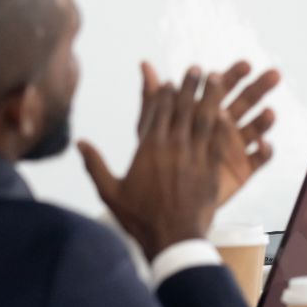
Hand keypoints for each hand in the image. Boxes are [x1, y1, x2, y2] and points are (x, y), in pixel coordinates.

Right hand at [80, 67, 226, 257]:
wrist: (173, 237)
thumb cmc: (139, 218)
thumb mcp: (110, 192)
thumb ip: (95, 164)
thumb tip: (79, 142)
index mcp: (148, 148)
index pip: (157, 111)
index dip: (163, 93)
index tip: (168, 80)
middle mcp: (173, 145)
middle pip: (181, 108)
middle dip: (188, 86)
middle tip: (195, 68)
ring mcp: (194, 154)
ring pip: (203, 116)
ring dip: (209, 95)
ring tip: (214, 78)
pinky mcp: (211, 166)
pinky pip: (217, 137)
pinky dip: (221, 120)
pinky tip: (226, 109)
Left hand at [139, 60, 280, 206]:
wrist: (169, 200)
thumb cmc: (161, 159)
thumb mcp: (153, 127)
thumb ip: (153, 97)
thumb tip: (144, 64)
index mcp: (208, 112)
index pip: (224, 88)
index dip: (235, 76)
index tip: (245, 64)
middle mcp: (226, 126)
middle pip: (247, 103)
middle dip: (260, 88)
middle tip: (274, 74)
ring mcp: (236, 147)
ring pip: (257, 128)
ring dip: (265, 120)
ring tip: (270, 113)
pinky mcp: (243, 169)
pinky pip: (259, 159)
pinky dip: (264, 152)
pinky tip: (264, 144)